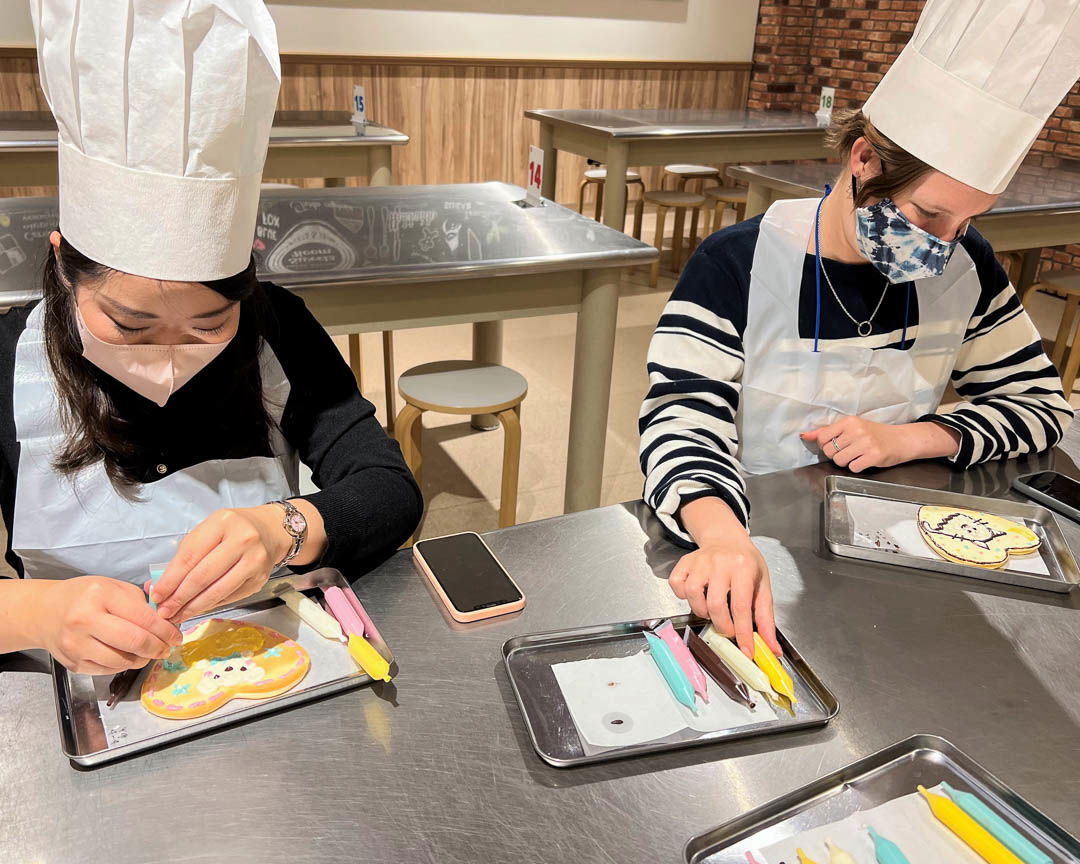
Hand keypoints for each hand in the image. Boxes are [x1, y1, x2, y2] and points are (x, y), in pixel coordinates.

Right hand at [32, 576, 181, 675]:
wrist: (45, 612)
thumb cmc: (85, 597)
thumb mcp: (113, 587)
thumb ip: (140, 603)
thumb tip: (167, 622)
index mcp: (100, 596)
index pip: (143, 618)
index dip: (166, 630)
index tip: (176, 636)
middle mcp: (85, 620)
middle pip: (134, 642)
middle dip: (158, 647)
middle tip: (167, 648)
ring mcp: (77, 645)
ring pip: (123, 661)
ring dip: (143, 659)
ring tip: (150, 652)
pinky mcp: (74, 664)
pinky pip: (109, 670)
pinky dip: (124, 664)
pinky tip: (128, 655)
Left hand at [152, 506, 289, 621]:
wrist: (270, 530)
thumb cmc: (233, 530)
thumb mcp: (209, 530)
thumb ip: (187, 554)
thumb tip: (163, 586)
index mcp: (223, 523)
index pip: (190, 556)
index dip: (171, 579)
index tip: (157, 594)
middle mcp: (243, 540)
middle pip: (203, 576)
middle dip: (179, 597)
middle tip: (164, 611)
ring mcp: (254, 561)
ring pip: (217, 591)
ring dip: (193, 607)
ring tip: (177, 615)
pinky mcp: (260, 579)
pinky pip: (229, 597)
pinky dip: (210, 605)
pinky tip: (198, 609)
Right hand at [667, 536, 778, 658]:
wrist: (727, 539)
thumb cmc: (746, 564)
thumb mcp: (763, 586)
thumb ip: (766, 618)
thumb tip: (772, 648)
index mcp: (743, 567)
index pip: (741, 607)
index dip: (743, 633)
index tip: (746, 651)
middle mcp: (719, 562)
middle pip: (715, 604)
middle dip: (723, 626)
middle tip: (729, 629)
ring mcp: (699, 562)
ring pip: (692, 595)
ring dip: (702, 612)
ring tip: (713, 611)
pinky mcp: (685, 563)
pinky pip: (677, 586)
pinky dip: (683, 596)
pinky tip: (697, 596)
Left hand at [800, 417, 959, 472]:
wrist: (902, 439)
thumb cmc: (874, 433)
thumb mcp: (852, 427)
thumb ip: (828, 432)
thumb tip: (805, 435)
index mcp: (849, 421)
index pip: (823, 437)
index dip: (826, 445)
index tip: (837, 445)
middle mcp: (857, 430)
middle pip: (830, 451)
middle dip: (836, 455)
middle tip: (850, 451)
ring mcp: (866, 443)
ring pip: (839, 461)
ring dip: (846, 462)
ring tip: (857, 456)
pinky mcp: (874, 456)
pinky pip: (853, 468)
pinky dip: (857, 467)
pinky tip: (865, 460)